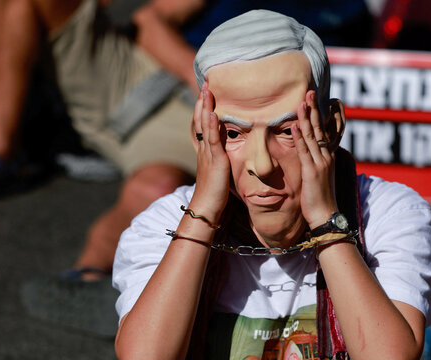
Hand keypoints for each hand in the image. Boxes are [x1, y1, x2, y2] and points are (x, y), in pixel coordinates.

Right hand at [189, 83, 230, 222]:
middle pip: (200, 120)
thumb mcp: (220, 170)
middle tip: (205, 83)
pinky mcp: (214, 161)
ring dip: (205, 106)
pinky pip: (212, 140)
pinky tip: (213, 113)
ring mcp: (207, 154)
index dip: (203, 108)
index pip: (201, 124)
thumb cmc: (216, 192)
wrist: (207, 207)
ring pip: (203, 126)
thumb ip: (224, 158)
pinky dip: (211, 126)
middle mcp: (203, 149)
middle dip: (202, 101)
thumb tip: (231, 151)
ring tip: (207, 90)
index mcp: (205, 150)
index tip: (206, 93)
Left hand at [292, 90, 337, 229]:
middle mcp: (326, 157)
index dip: (319, 115)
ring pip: (312, 136)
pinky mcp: (312, 171)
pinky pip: (304, 150)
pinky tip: (295, 124)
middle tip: (309, 92)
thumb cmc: (320, 199)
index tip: (314, 101)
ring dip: (306, 117)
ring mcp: (320, 163)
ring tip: (301, 102)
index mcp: (328, 158)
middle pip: (319, 129)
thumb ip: (315, 165)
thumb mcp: (319, 178)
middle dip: (314, 110)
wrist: (326, 216)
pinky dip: (299, 136)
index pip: (324, 132)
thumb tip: (309, 158)